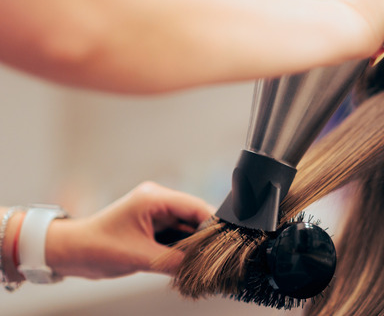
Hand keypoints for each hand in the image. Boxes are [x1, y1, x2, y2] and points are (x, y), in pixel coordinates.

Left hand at [45, 182, 213, 278]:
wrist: (69, 252)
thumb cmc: (96, 248)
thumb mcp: (141, 257)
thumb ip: (175, 261)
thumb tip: (202, 270)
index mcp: (155, 198)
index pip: (197, 207)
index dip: (215, 224)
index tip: (229, 243)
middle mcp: (158, 201)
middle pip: (196, 216)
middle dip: (207, 237)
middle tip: (219, 258)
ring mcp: (156, 213)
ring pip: (188, 227)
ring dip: (195, 245)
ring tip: (206, 263)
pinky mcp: (153, 225)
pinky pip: (177, 235)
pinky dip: (184, 248)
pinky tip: (191, 262)